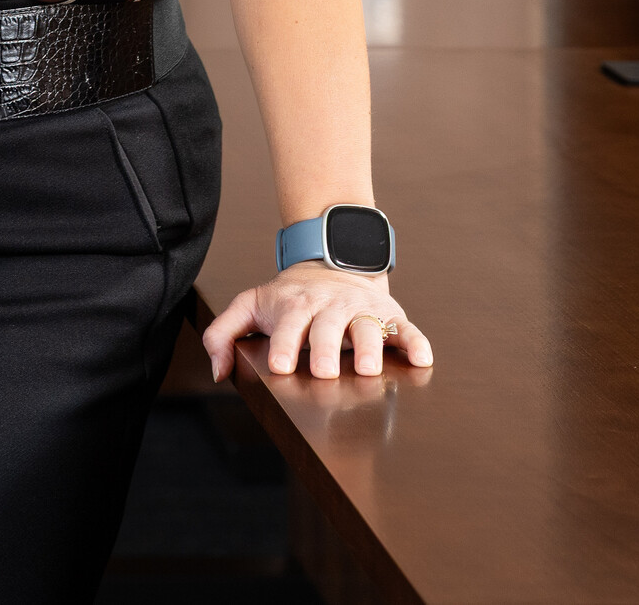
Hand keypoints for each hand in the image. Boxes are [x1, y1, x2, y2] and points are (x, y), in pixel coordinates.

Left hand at [203, 264, 433, 380]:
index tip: (281, 366)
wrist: (330, 266)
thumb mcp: (250, 305)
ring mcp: (361, 310)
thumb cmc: (288, 298)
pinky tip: (421, 358)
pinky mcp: (389, 316)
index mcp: (295, 306)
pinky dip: (414, 342)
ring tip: (367, 370)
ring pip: (367, 327)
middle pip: (327, 327)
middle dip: (325, 349)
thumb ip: (224, 334)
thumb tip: (218, 372)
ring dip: (368, 347)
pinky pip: (405, 329)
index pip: (288, 325)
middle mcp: (329, 306)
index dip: (284, 346)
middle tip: (325, 372)